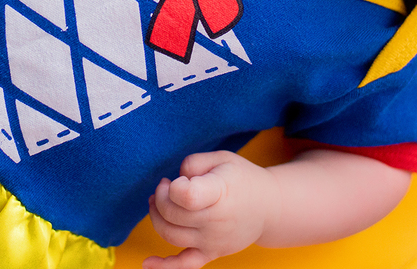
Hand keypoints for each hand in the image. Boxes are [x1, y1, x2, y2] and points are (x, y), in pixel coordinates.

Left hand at [143, 151, 278, 268]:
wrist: (269, 207)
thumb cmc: (241, 179)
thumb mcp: (221, 158)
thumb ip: (193, 163)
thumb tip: (173, 184)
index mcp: (220, 193)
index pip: (186, 196)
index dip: (172, 187)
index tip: (176, 180)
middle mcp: (216, 221)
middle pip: (172, 214)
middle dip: (159, 197)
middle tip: (164, 186)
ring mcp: (213, 241)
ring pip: (170, 234)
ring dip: (155, 217)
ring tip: (158, 202)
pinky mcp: (211, 254)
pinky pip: (185, 265)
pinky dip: (164, 267)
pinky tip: (148, 263)